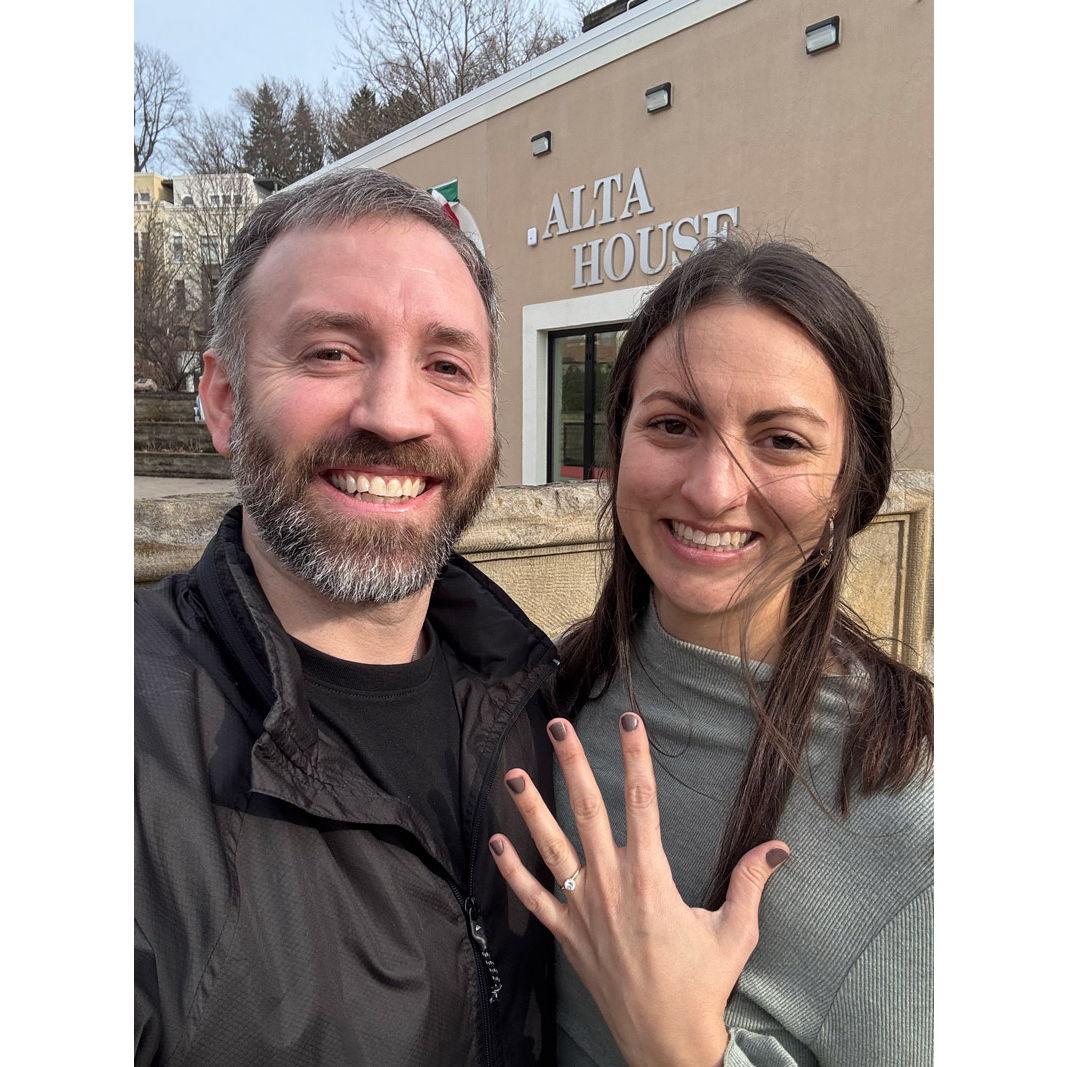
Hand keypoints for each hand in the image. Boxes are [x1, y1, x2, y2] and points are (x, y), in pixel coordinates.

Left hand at [489, 713, 788, 1066]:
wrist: (665, 1043)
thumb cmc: (702, 986)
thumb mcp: (735, 932)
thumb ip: (751, 883)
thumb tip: (780, 846)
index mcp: (650, 878)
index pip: (642, 802)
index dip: (637, 757)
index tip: (631, 721)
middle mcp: (611, 885)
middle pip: (588, 810)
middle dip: (574, 764)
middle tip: (559, 726)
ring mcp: (582, 909)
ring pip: (552, 847)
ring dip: (531, 809)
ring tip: (513, 775)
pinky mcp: (566, 934)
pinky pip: (532, 898)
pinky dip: (512, 871)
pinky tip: (496, 843)